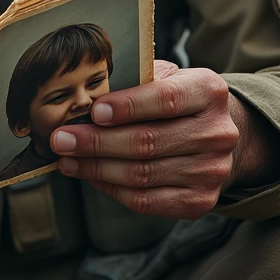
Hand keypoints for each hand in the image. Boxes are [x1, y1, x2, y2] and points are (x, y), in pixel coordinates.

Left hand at [51, 60, 240, 218]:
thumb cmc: (178, 100)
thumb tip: (87, 101)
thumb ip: (135, 83)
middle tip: (62, 139)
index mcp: (208, 91)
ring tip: (67, 159)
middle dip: (97, 142)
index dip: (127, 107)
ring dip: (97, 168)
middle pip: (149, 142)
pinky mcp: (201, 201)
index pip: (166, 99)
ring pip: (142, 174)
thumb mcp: (166, 77)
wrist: (215, 135)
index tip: (93, 112)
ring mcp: (212, 171)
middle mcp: (217, 132)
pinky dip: (112, 188)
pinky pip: (147, 201)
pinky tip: (90, 176)